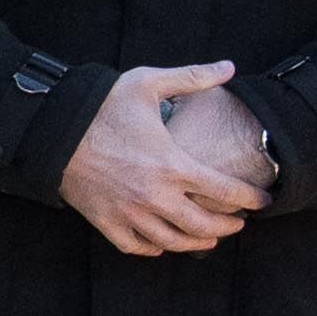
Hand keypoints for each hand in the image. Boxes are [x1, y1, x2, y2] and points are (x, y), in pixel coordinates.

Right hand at [57, 63, 273, 257]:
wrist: (54, 132)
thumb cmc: (101, 107)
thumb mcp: (147, 84)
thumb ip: (192, 77)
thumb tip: (230, 67)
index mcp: (172, 165)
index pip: (225, 191)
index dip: (250, 199)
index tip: (262, 201)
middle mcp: (155, 196)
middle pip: (204, 225)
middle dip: (229, 226)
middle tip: (239, 223)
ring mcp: (129, 212)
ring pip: (174, 241)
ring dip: (197, 242)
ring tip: (209, 237)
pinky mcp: (106, 221)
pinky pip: (137, 246)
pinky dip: (155, 248)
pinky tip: (165, 243)